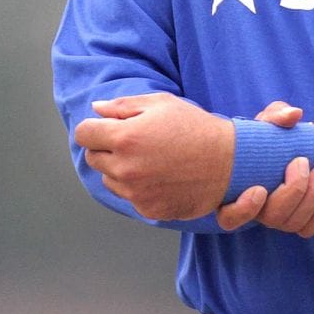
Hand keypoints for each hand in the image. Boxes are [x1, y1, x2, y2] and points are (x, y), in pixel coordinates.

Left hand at [73, 93, 233, 220]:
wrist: (230, 162)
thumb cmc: (195, 128)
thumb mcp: (161, 104)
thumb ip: (123, 106)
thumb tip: (96, 109)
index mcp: (125, 138)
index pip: (84, 134)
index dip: (94, 128)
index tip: (106, 128)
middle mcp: (126, 168)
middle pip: (92, 157)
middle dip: (106, 148)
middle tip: (133, 142)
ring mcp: (136, 192)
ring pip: (109, 179)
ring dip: (119, 169)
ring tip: (150, 159)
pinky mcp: (148, 209)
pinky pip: (128, 196)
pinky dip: (137, 187)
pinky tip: (159, 176)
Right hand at [213, 100, 313, 237]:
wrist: (291, 151)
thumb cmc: (269, 137)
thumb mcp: (268, 121)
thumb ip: (275, 115)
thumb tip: (294, 115)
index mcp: (234, 191)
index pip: (230, 217)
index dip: (243, 211)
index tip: (259, 188)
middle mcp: (253, 211)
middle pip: (271, 217)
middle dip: (293, 190)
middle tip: (303, 161)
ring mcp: (275, 219)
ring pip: (292, 223)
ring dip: (312, 197)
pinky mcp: (296, 222)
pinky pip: (308, 230)